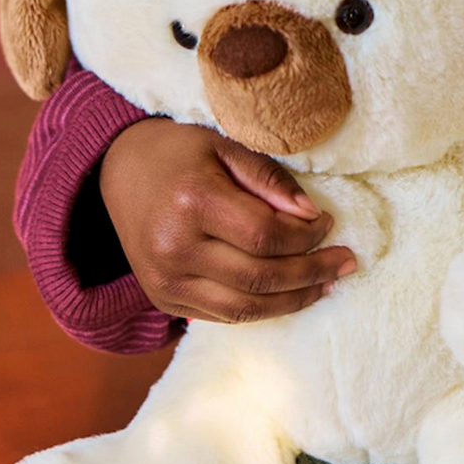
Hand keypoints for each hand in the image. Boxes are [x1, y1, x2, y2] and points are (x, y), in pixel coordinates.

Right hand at [100, 119, 355, 322]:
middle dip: (312, 272)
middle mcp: (174, 247)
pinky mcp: (163, 299)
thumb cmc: (180, 154)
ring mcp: (165, 280)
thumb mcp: (225, 146)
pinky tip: (289, 295)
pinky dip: (263, 309)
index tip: (328, 224)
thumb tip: (312, 216)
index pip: (266, 235)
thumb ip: (269, 179)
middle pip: (260, 277)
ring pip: (245, 308)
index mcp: (192, 201)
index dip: (307, 236)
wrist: (119, 172)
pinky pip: (224, 316)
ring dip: (294, 300)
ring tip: (326, 285)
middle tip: (345, 263)